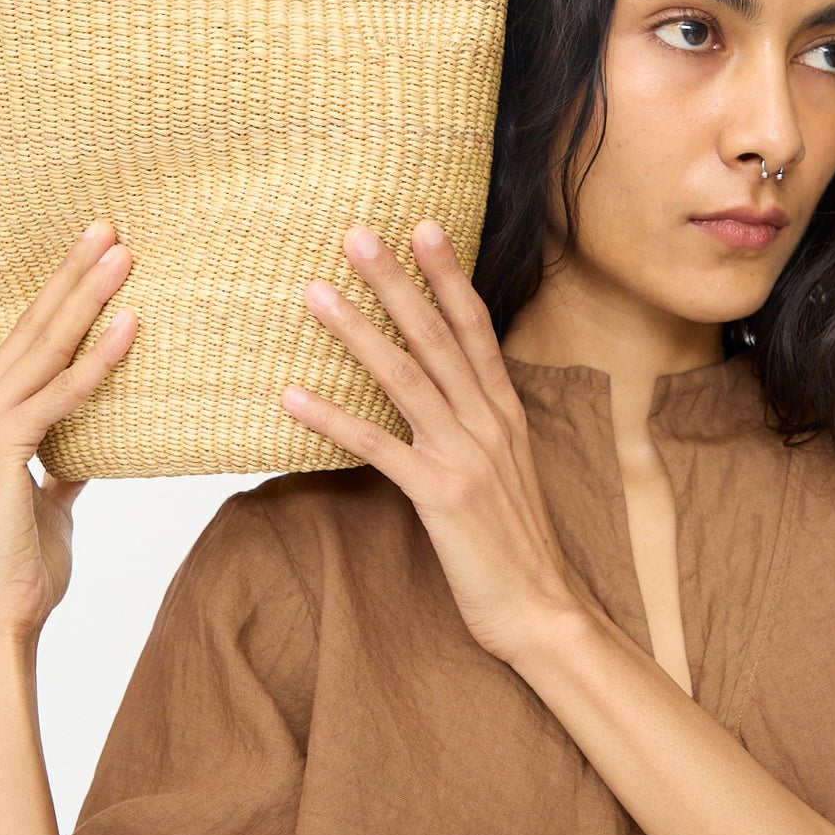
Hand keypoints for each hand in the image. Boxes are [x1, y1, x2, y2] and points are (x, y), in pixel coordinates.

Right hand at [0, 217, 138, 649]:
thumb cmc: (20, 564)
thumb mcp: (49, 499)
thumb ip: (63, 460)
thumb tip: (86, 446)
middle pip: (21, 324)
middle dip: (63, 271)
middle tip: (102, 224)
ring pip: (42, 346)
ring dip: (86, 295)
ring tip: (122, 251)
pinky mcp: (3, 450)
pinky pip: (62, 395)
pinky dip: (99, 360)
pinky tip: (131, 326)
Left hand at [281, 220, 588, 665]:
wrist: (542, 609)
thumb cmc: (514, 545)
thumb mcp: (503, 472)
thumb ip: (476, 427)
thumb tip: (442, 394)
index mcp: (505, 413)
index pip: (474, 327)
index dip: (448, 275)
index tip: (422, 226)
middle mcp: (488, 423)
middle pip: (437, 337)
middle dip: (397, 281)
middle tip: (356, 233)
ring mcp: (466, 457)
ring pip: (406, 379)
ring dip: (358, 331)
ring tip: (316, 292)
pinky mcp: (441, 496)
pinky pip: (379, 449)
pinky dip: (334, 420)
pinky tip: (292, 396)